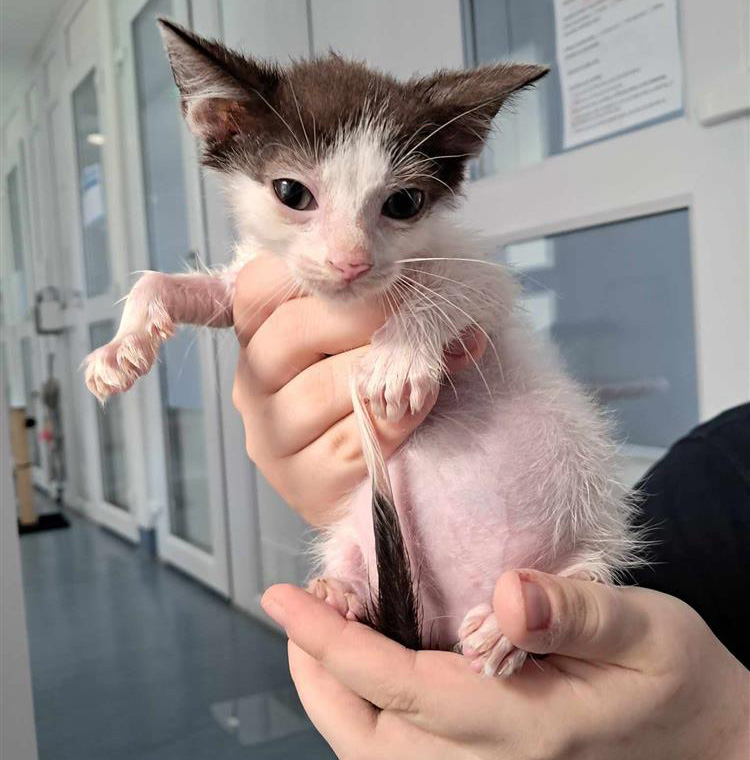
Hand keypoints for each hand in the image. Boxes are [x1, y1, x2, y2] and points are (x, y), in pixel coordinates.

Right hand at [231, 256, 484, 523]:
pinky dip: (393, 420)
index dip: (314, 272)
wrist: (393, 476)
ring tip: (420, 370)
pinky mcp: (305, 482)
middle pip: (290, 331)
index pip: (259, 286)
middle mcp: (253, 385)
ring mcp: (272, 437)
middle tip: (409, 318)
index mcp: (261, 336)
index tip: (369, 271)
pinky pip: (349, 441)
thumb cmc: (384, 390)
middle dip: (361, 318)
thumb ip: (395, 308)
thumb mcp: (379, 336)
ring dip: (381, 374)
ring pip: (319, 389)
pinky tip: (414, 409)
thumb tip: (447, 313)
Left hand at [261, 572, 749, 759]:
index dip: (331, 641)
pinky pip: (400, 748)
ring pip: (372, 752)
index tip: (285, 598)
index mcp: (520, 727)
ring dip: (332, 691)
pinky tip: (368, 656)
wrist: (706, 740)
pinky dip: (365, 704)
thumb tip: (508, 591)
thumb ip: (577, 612)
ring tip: (323, 624)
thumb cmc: (676, 680)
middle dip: (315, 672)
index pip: (397, 687)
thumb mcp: (646, 630)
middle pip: (364, 737)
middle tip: (298, 606)